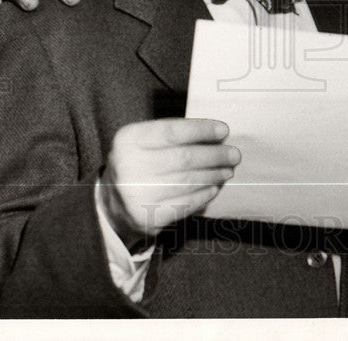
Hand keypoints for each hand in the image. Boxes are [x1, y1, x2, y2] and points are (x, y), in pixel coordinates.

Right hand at [98, 118, 239, 248]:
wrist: (112, 204)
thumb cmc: (138, 164)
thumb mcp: (144, 142)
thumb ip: (173, 136)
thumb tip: (216, 136)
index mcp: (128, 140)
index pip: (172, 132)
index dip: (201, 130)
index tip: (224, 130)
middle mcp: (129, 166)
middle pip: (184, 158)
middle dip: (215, 155)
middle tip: (234, 154)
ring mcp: (136, 194)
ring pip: (187, 182)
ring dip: (214, 175)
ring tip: (228, 169)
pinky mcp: (147, 217)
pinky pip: (184, 204)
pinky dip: (203, 195)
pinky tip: (214, 187)